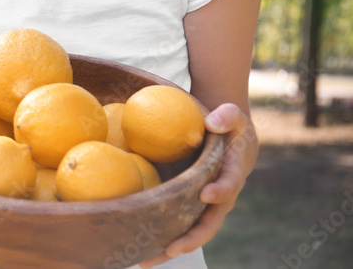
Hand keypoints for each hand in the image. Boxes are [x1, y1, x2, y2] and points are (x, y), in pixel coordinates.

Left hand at [139, 104, 252, 267]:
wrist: (230, 142)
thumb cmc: (228, 127)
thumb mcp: (232, 116)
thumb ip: (227, 116)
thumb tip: (213, 121)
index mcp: (232, 174)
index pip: (229, 184)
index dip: (220, 190)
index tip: (206, 194)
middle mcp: (220, 198)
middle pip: (209, 223)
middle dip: (192, 238)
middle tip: (173, 248)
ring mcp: (205, 207)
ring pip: (191, 233)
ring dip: (170, 249)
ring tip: (145, 262)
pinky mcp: (190, 208)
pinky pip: (177, 227)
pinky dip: (160, 241)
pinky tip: (137, 253)